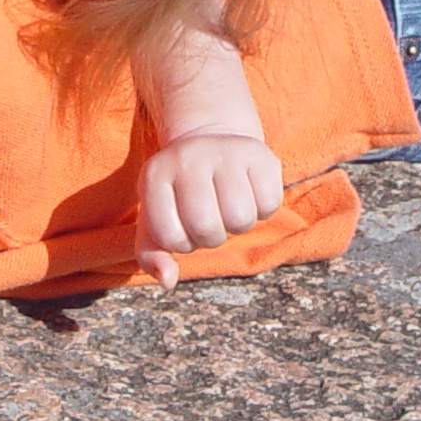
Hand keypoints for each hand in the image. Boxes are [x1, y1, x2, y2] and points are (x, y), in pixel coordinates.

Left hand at [136, 133, 285, 285]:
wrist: (210, 138)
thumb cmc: (180, 192)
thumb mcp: (156, 218)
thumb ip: (152, 254)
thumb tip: (168, 281)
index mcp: (155, 175)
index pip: (170, 237)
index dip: (181, 243)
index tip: (183, 225)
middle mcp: (188, 158)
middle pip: (207, 229)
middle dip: (211, 237)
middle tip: (210, 218)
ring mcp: (224, 152)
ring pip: (240, 218)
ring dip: (237, 225)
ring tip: (228, 206)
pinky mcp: (258, 153)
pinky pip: (269, 205)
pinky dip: (262, 210)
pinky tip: (249, 193)